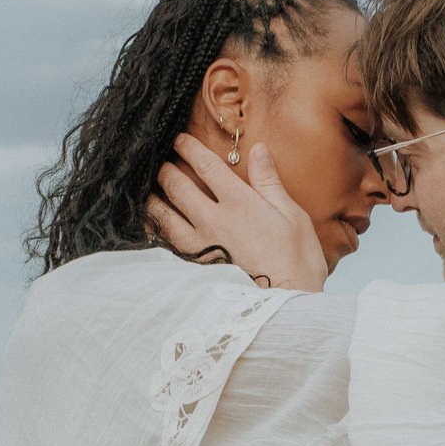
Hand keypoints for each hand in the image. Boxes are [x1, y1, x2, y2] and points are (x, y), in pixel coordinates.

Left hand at [147, 135, 330, 291]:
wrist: (286, 305)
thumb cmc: (296, 260)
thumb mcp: (292, 215)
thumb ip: (269, 182)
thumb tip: (258, 150)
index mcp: (239, 203)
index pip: (206, 167)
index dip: (189, 149)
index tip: (179, 140)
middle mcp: (214, 220)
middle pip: (178, 188)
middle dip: (167, 172)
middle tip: (162, 165)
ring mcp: (201, 245)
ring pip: (166, 217)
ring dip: (154, 201)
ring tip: (148, 193)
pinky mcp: (197, 267)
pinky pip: (167, 245)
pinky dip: (156, 233)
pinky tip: (152, 229)